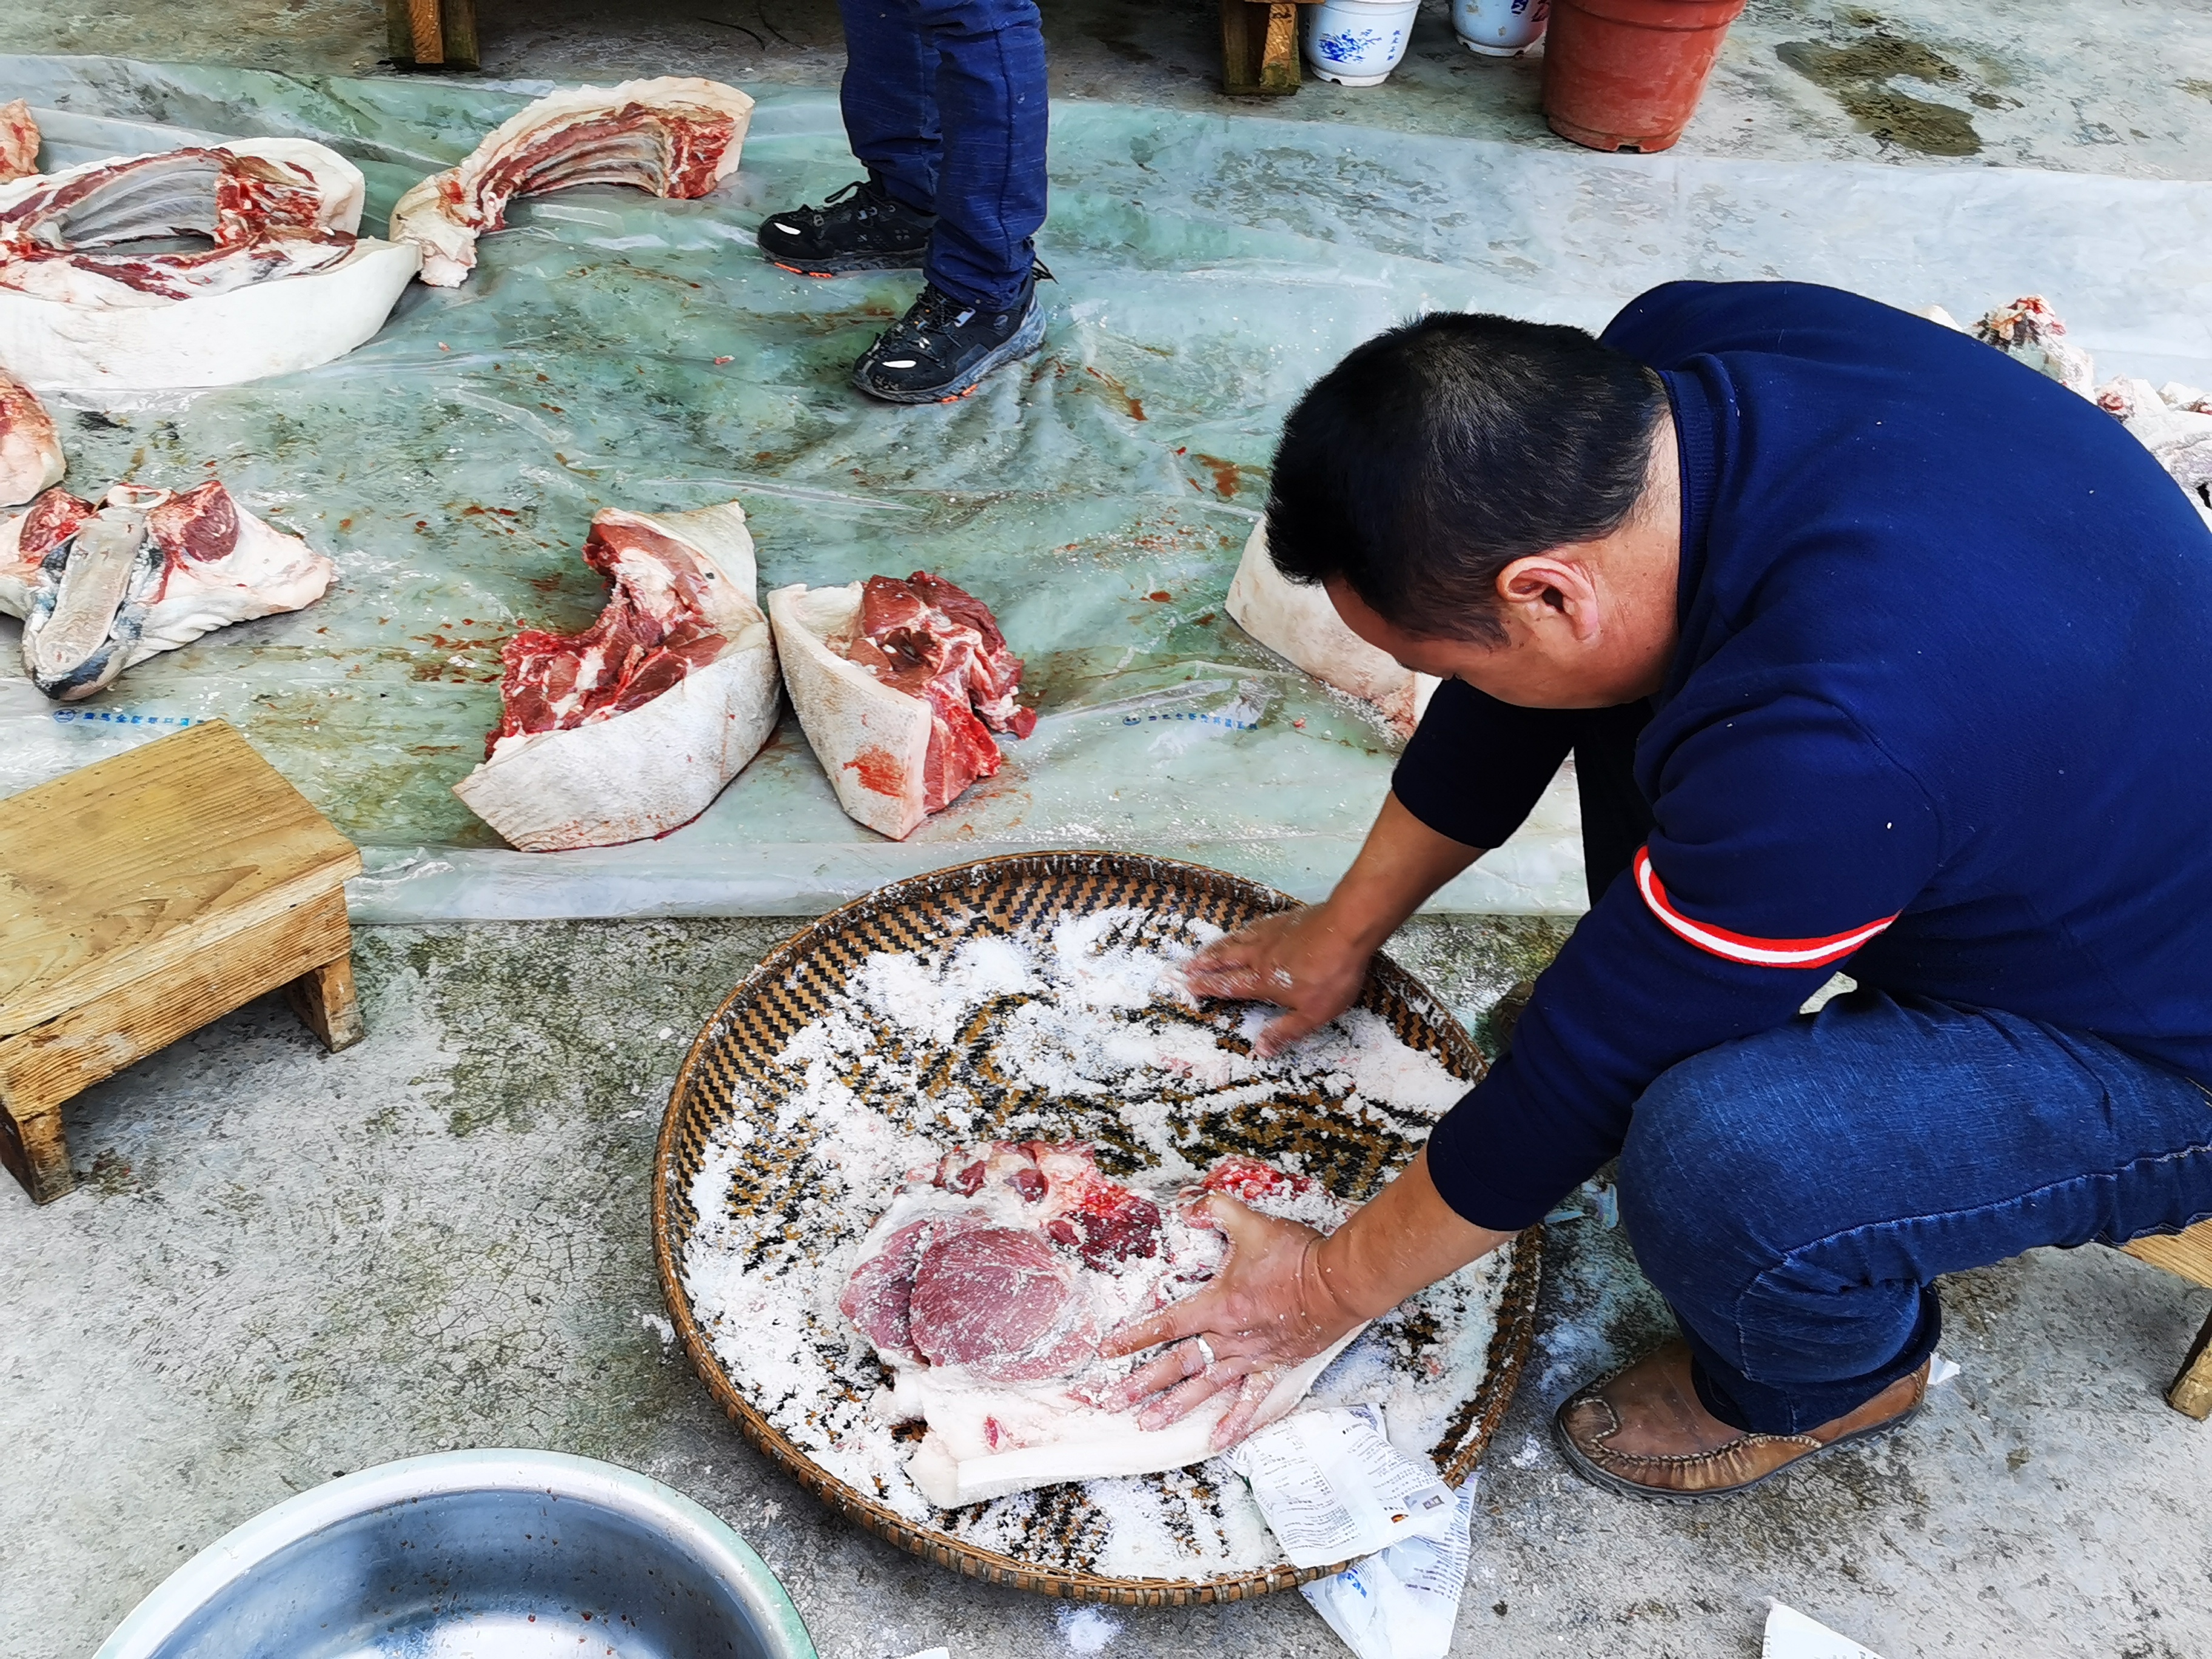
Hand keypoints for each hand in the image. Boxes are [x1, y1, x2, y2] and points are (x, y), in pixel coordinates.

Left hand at [1096, 1193, 1362, 1450]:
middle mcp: (1228, 1337)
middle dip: (1142, 1383)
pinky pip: (1251, 1400)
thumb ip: (1215, 1209)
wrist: (1339, 1282)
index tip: (1107, 1352)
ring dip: (1175, 1406)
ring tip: (1148, 1425)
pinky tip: (1217, 1442)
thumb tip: (1186, 1203)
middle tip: (1113, 1403)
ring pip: (1205, 1386)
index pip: (1166, 1324)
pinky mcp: (1275, 1367)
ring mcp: (1251, 1357)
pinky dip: (1234, 1422)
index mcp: (1217, 1305)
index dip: (1135, 1337)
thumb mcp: (1250, 1222)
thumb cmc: (1296, 1254)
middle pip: (1176, 1364)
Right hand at [1182, 905, 1374, 1057]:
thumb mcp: (1313, 1014)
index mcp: (1263, 981)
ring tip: (1204, 950)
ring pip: (1236, 941)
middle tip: (1186, 966)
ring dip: (1217, 947)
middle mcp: (1259, 956)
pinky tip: (1242, 930)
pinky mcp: (1283, 920)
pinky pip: (1253, 926)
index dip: (1208, 987)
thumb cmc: (1332, 975)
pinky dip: (1240, 931)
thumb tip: (1261, 1050)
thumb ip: (1286, 1031)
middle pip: (1225, 960)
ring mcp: (1270, 935)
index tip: (1189, 986)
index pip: (1229, 986)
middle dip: (1204, 964)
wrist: (1347, 927)